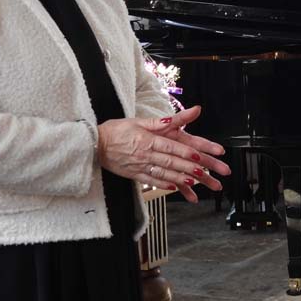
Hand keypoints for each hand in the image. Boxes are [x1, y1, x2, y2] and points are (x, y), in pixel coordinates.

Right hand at [97, 105, 230, 202]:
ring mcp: (139, 166)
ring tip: (195, 183)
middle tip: (207, 175)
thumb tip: (186, 112)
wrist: (93, 145)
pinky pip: (150, 181)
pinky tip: (174, 188)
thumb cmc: (117, 130)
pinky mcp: (134, 175)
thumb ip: (165, 121)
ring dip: (181, 179)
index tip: (201, 157)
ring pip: (164, 174)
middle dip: (192, 169)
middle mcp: (145, 154)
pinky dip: (163, 185)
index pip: (172, 146)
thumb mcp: (139, 121)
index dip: (188, 153)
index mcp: (148, 139)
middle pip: (172, 162)